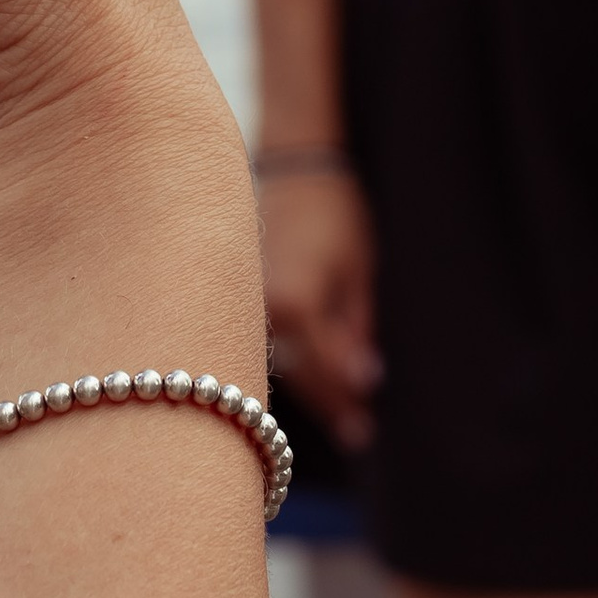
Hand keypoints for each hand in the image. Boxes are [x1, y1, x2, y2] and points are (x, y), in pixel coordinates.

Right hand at [261, 165, 380, 445]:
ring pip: (275, 364)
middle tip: (356, 433)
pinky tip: (307, 371)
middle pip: (297, 378)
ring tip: (338, 411)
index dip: (347, 404)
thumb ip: (356, 330)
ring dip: (306, 386)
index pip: (325, 374)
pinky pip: (260, 343)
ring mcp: (240, 306)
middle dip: (328, 403)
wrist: (295, 165)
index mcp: (296, 308)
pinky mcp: (233, 297)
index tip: (365, 431)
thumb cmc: (337, 212)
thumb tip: (362, 380)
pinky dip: (286, 359)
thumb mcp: (359, 271)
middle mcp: (260, 314)